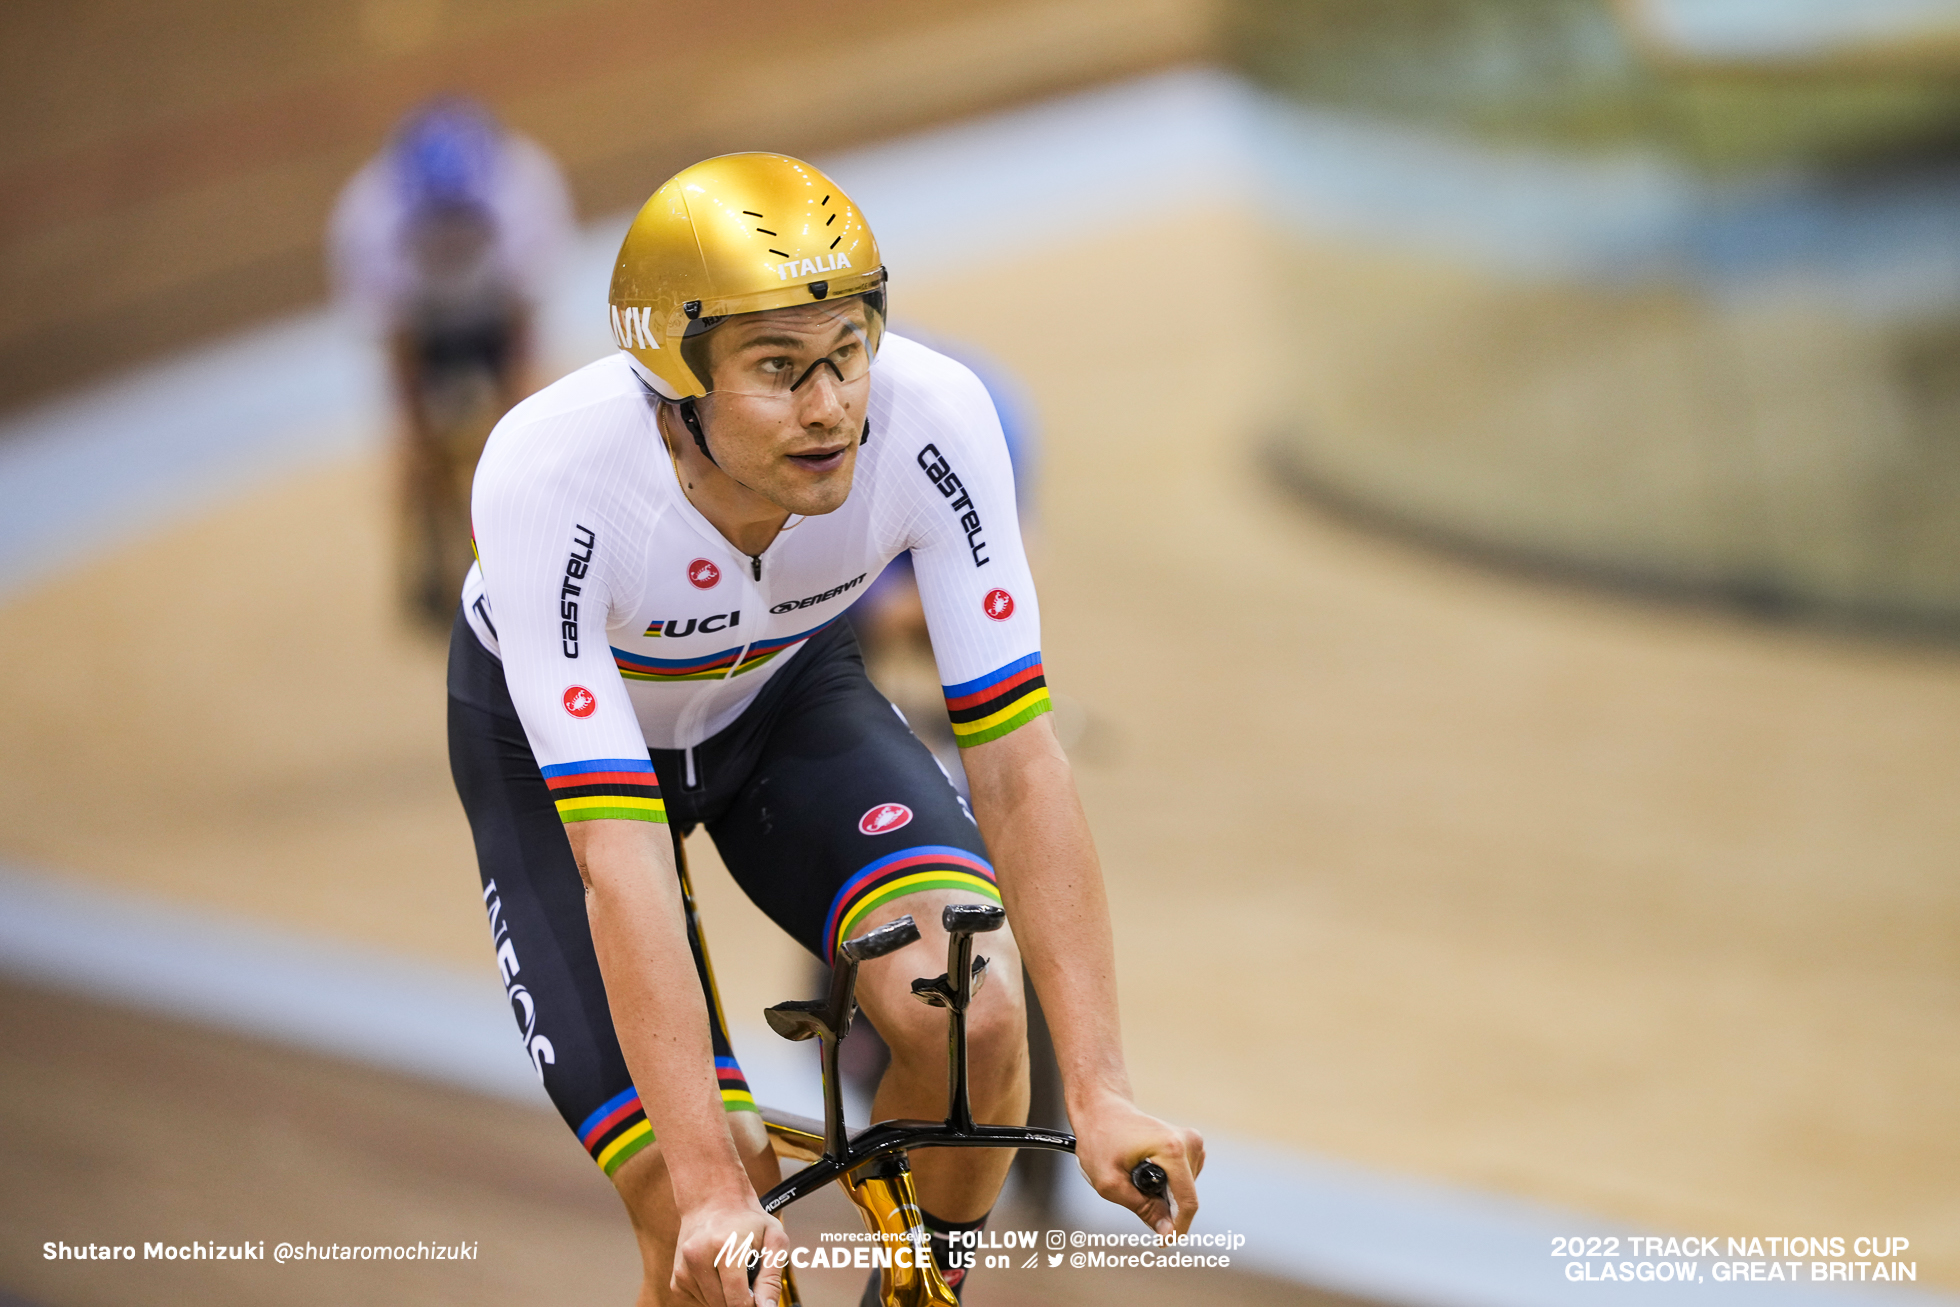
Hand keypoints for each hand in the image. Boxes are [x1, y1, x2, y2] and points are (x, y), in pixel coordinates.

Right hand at [671, 1193, 788, 1306]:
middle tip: (746, 1275)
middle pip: (724, 1305)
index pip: (738, 1300)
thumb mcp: (773, 1237)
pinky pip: (698, 1303)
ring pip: (711, 1306)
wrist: (712, 1199)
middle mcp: (698, 1258)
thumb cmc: (746, 1218)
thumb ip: (772, 1277)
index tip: (758, 1295)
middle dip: (739, 1298)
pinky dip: (711, 1295)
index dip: (752, 1303)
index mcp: (724, 1247)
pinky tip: (717, 1273)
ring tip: (731, 1271)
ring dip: (725, 1297)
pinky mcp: (676, 1280)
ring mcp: (683, 1270)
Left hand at [1072, 1093, 1204, 1236]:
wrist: (1101, 1109)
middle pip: (1185, 1195)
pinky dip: (1166, 1183)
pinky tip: (1144, 1171)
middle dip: (1163, 1205)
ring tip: (1134, 1175)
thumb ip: (1142, 1208)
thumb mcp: (1110, 1182)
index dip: (1178, 1228)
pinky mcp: (1189, 1144)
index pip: (1187, 1201)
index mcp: (1171, 1149)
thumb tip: (1167, 1231)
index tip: (1164, 1242)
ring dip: (1163, 1193)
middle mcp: (1188, 1142)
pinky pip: (1184, 1179)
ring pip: (1185, 1189)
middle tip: (1131, 1191)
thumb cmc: (1100, 1140)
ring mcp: (1191, 1141)